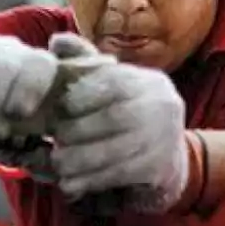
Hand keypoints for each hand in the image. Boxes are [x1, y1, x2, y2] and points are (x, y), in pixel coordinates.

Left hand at [47, 33, 188, 211]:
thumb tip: (56, 41)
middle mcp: (163, 105)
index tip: (60, 108)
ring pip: (115, 148)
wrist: (170, 159)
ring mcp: (165, 137)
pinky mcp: (160, 167)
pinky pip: (120, 173)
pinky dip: (91, 179)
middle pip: (114, 117)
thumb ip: (85, 62)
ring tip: (58, 164)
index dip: (83, 94)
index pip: (114, 81)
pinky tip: (72, 184)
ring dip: (80, 159)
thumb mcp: (114, 88)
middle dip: (78, 130)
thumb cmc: (131, 118)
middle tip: (54, 140)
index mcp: (149, 82)